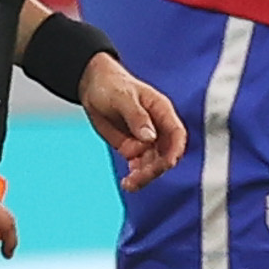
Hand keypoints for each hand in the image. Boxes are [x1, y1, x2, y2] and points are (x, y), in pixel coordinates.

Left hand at [84, 55, 188, 186]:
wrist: (92, 86)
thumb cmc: (111, 84)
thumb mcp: (122, 97)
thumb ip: (137, 116)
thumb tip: (150, 138)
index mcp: (162, 111)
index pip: (176, 134)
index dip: (175, 150)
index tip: (168, 164)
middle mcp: (157, 128)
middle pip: (165, 154)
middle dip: (155, 168)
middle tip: (138, 177)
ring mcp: (145, 140)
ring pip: (152, 164)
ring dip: (144, 176)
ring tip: (128, 184)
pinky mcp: (132, 148)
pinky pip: (139, 166)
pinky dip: (135, 176)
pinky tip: (127, 182)